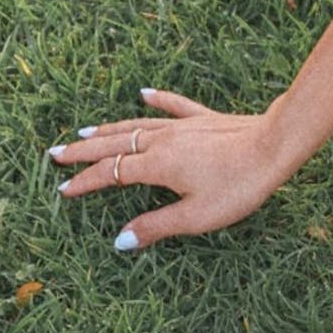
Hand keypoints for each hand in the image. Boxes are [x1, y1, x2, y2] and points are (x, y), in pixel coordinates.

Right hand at [48, 86, 290, 251]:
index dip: (85, 182)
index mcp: (157, 165)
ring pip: (138, 124)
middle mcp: (164, 140)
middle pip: (115, 144)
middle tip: (55, 152)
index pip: (111, 173)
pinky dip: (157, 99)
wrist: (276, 145)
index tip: (63, 189)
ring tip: (85, 132)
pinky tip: (145, 92)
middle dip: (84, 151)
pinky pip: (175, 106)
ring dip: (109, 129)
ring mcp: (185, 126)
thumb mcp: (197, 216)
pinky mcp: (205, 119)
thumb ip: (156, 226)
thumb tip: (119, 240)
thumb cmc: (239, 184)